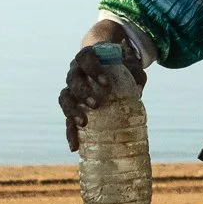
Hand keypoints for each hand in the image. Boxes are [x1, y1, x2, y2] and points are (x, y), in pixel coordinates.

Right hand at [60, 26, 145, 150]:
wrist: (106, 66)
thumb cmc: (119, 65)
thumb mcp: (130, 65)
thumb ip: (136, 72)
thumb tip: (138, 89)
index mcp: (87, 57)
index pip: (85, 58)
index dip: (93, 69)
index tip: (106, 83)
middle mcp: (76, 71)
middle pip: (72, 79)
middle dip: (82, 92)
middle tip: (96, 105)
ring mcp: (71, 88)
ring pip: (65, 98)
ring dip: (72, 111)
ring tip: (83, 123)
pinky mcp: (72, 105)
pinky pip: (66, 118)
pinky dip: (70, 132)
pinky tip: (74, 146)